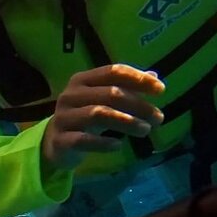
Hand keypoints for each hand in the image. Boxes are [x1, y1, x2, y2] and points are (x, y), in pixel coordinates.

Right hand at [43, 65, 164, 170]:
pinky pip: (83, 140)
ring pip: (98, 114)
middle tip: (158, 118)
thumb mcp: (104, 100)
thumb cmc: (85, 117)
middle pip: (110, 93)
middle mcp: (70, 95)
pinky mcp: (60, 139)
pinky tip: (118, 145)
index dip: (138, 79)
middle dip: (138, 105)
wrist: (55, 143)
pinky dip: (103, 143)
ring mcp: (63, 117)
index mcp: (82, 80)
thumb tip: (155, 77)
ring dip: (127, 122)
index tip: (161, 90)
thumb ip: (126, 88)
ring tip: (145, 130)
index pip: (112, 71)